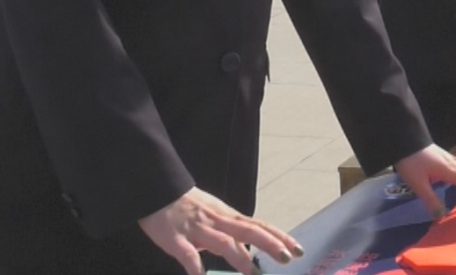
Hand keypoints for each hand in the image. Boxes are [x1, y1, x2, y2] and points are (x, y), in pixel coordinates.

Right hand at [138, 187, 299, 274]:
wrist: (158, 189)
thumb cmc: (188, 206)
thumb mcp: (215, 216)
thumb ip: (231, 234)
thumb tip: (249, 252)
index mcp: (228, 217)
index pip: (259, 226)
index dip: (279, 237)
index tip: (297, 249)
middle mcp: (217, 221)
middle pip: (248, 231)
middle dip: (270, 244)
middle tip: (287, 258)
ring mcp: (197, 229)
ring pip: (222, 242)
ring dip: (239, 258)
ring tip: (253, 273)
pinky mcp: (175, 238)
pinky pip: (186, 254)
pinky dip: (195, 266)